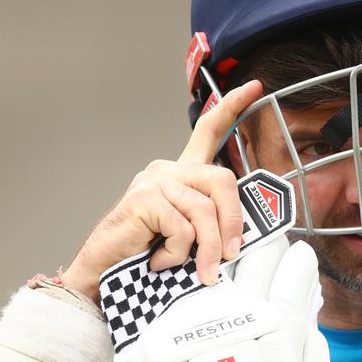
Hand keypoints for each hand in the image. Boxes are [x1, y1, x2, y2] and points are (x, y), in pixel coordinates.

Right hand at [60, 80, 264, 301]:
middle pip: (222, 180)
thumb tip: (241, 239)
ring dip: (207, 248)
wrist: (105, 274)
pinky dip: (177, 253)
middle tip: (229, 255)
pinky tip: (160, 261)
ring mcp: (154, 182)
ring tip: (200, 271)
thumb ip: (211, 224)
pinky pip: (182, 227)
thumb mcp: (189, 236)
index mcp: (182, 175)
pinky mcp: (143, 198)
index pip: (209, 131)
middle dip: (232, 222)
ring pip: (204, 210)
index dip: (233, 107)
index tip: (256, 87)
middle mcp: (168, 171)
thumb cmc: (148, 256)